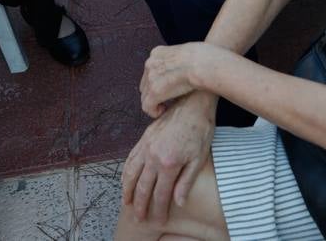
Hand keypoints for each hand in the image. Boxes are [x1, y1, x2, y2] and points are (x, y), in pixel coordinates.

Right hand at [122, 91, 216, 221]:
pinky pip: (130, 157)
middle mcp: (153, 156)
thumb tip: (178, 203)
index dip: (158, 210)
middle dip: (140, 206)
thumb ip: (186, 182)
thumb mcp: (198, 158)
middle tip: (138, 219)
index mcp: (168, 163)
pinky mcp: (144, 137)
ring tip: (126, 203)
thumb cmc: (200, 130)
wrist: (192, 104)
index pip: (160, 194)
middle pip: (142, 187)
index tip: (158, 221)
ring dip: (127, 190)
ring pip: (131, 173)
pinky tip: (125, 179)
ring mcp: (146, 145)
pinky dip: (126, 171)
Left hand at [140, 43, 206, 117]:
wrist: (202, 63)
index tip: (170, 87)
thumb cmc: (203, 58)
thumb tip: (184, 67)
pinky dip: (154, 111)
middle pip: (145, 83)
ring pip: (145, 96)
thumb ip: (179, 60)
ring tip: (167, 107)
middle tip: (167, 100)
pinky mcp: (155, 91)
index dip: (159, 81)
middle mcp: (151, 63)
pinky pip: (147, 106)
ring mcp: (151, 77)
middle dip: (154, 93)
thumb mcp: (187, 52)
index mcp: (158, 52)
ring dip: (155, 103)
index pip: (151, 70)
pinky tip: (164, 111)